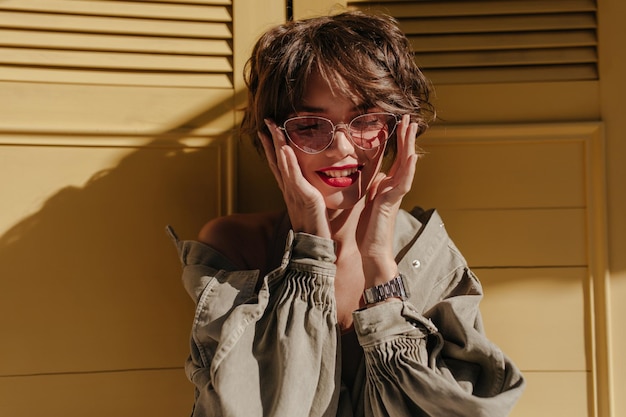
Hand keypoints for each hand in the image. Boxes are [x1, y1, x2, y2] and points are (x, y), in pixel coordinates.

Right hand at [259, 119, 330, 238]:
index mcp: (291, 190)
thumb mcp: (311, 207)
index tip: (267, 131)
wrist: (314, 248)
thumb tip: (313, 185)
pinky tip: (285, 149)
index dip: (272, 147)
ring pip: (283, 165)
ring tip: (273, 127)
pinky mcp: (305, 198)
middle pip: (277, 160)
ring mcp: (295, 193)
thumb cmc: (315, 229)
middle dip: (271, 139)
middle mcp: (289, 189)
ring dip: (277, 144)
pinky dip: (288, 163)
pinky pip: (294, 178)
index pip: (279, 164)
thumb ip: (309, 194)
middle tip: (266, 120)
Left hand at [357, 114, 418, 284]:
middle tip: (408, 117)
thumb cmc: (369, 230)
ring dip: (409, 146)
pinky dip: (408, 169)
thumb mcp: (368, 202)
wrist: (372, 252)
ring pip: (406, 166)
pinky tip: (411, 156)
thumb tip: (376, 175)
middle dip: (405, 137)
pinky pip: (403, 183)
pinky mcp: (391, 203)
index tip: (399, 122)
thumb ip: (373, 188)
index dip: (398, 141)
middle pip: (403, 157)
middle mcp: (394, 188)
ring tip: (411, 128)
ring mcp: (395, 195)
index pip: (396, 158)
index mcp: (387, 186)